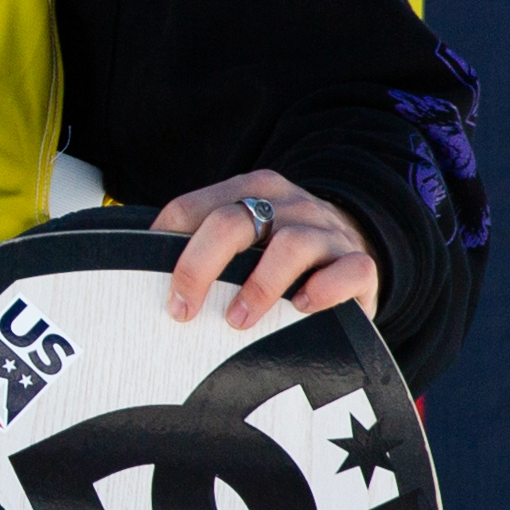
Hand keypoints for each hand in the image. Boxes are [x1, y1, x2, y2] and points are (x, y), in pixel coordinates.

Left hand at [153, 168, 379, 329]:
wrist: (354, 247)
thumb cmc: (281, 252)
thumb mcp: (246, 236)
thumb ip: (208, 246)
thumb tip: (149, 276)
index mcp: (249, 189)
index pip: (194, 208)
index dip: (168, 245)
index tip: (156, 284)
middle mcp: (286, 203)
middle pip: (232, 222)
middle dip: (199, 266)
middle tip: (183, 308)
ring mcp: (326, 231)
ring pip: (291, 245)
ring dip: (258, 286)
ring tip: (238, 319)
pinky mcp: (361, 263)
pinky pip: (348, 271)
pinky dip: (323, 291)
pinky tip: (302, 308)